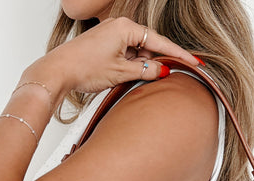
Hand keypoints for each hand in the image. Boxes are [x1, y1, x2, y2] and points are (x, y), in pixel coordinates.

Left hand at [21, 16, 199, 97]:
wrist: (57, 72)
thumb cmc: (84, 68)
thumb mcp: (121, 73)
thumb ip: (146, 70)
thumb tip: (164, 70)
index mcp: (126, 27)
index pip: (160, 42)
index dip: (179, 55)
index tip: (195, 63)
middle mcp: (120, 26)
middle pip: (149, 46)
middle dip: (156, 63)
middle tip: (165, 78)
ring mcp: (112, 35)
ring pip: (137, 52)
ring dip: (141, 67)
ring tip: (133, 81)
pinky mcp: (105, 44)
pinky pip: (126, 54)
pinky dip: (130, 66)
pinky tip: (127, 77)